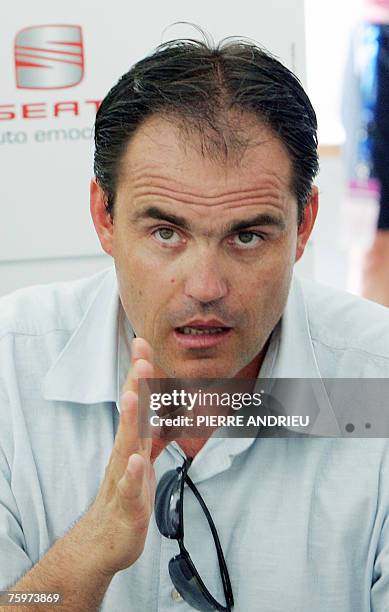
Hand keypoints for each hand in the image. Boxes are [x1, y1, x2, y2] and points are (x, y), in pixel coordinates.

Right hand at [86, 337, 162, 575]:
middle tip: (141, 356)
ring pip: (126, 444)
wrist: (107, 540)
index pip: (136, 402)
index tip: (143, 343)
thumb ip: (151, 434)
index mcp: (131, 442)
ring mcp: (123, 476)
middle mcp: (124, 452)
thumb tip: (165, 411)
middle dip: (136, 385)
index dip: (140, 374)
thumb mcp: (142, 458)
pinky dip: (132, 472)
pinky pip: (129, 487)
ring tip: (131, 396)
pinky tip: (136, 460)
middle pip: (131, 415)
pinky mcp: (127, 503)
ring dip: (130, 420)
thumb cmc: (126, 495)